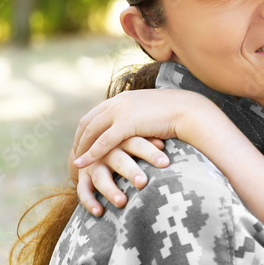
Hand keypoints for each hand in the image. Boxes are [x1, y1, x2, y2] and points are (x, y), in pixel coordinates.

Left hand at [68, 89, 215, 214]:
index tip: (80, 147)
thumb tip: (139, 128)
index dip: (85, 132)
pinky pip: (102, 142)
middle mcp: (118, 102)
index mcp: (123, 98)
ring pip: (91, 132)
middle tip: (73, 159)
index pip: (95, 115)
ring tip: (74, 166)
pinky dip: (90, 153)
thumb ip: (140, 118)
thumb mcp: (153, 114)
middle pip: (87, 123)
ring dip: (80, 149)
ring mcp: (120, 111)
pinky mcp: (126, 124)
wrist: (190, 111)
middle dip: (78, 142)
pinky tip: (82, 164)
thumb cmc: (177, 116)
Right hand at [75, 138, 164, 215]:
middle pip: (119, 160)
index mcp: (123, 139)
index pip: (137, 143)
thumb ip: (156, 139)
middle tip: (143, 183)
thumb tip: (183, 140)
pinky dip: (89, 202)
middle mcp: (107, 151)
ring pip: (100, 178)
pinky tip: (99, 212)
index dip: (151, 152)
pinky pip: (83, 191)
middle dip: (131, 171)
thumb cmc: (131, 144)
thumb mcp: (140, 139)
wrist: (99, 145)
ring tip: (123, 202)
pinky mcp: (83, 177)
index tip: (165, 163)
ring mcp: (93, 165)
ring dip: (111, 190)